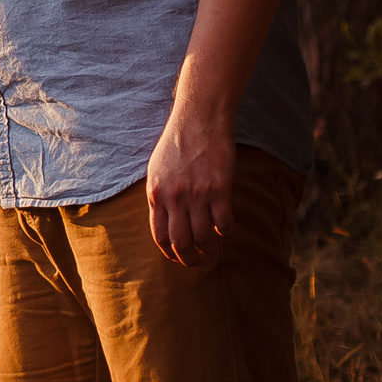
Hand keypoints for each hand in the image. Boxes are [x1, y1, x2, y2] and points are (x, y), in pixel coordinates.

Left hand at [145, 111, 234, 265]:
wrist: (198, 119)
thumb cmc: (177, 144)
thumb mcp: (157, 170)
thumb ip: (160, 196)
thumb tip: (164, 222)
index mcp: (156, 193)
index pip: (160, 236)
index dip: (170, 253)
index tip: (178, 258)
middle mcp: (174, 197)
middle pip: (181, 243)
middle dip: (189, 259)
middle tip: (198, 262)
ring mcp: (197, 194)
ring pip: (203, 237)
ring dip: (208, 247)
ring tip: (211, 247)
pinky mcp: (219, 189)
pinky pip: (224, 223)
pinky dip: (225, 231)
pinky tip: (224, 227)